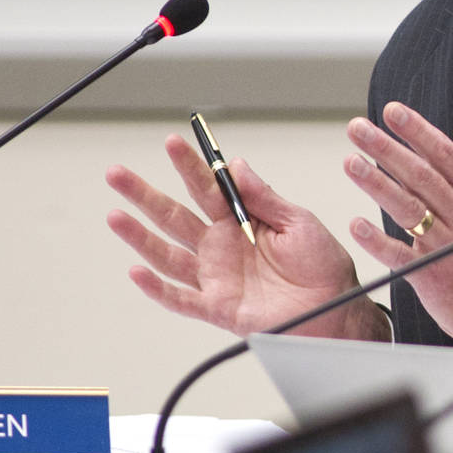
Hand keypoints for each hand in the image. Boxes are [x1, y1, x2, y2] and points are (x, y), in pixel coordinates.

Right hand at [106, 134, 384, 339]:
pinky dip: (157, 288)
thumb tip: (236, 165)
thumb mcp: (299, 222)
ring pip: (167, 253)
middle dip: (144, 195)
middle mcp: (221, 246)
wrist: (337, 310)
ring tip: (115, 214)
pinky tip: (136, 271)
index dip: (189, 166)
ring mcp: (215, 276)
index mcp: (240, 221)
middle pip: (174, 216)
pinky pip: (180, 298)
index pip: (206, 188)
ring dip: (140, 236)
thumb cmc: (323, 267)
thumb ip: (265, 197)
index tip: (173, 142)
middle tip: (117, 174)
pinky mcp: (217, 307)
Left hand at [342, 102, 452, 360]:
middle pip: (422, 176)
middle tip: (357, 130)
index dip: (418, 131)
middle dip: (387, 149)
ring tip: (350, 164)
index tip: (392, 112)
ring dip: (377, 184)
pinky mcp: (431, 274)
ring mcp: (447, 245)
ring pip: (409, 209)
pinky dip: (378, 240)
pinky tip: (357, 224)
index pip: (446, 154)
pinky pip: (400, 255)